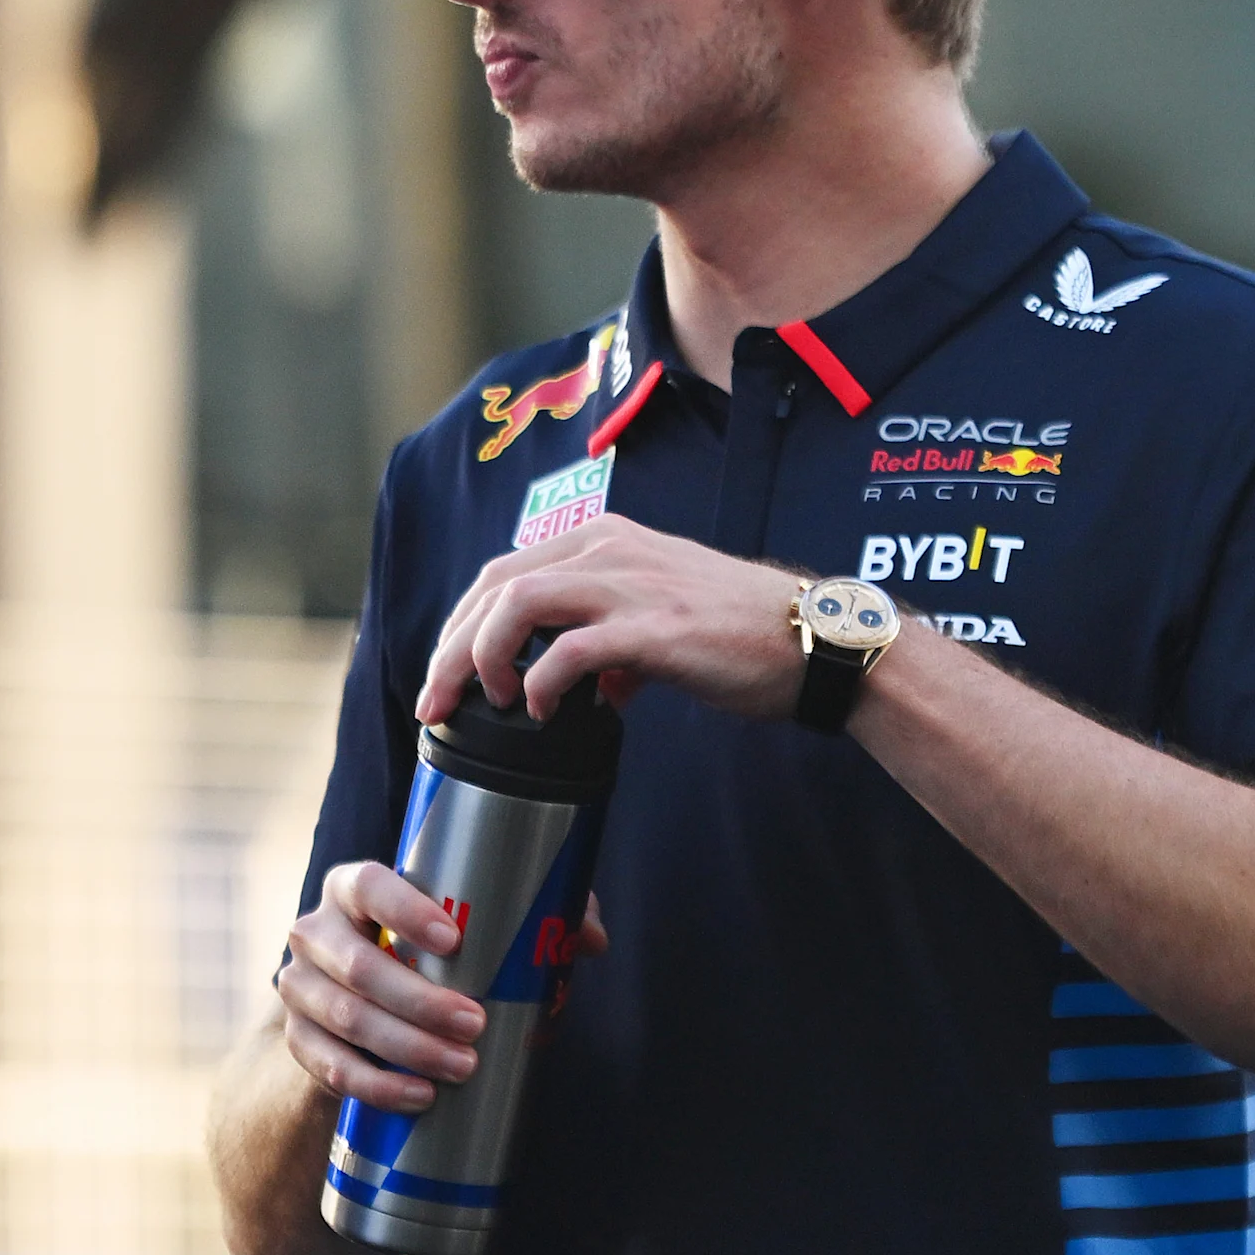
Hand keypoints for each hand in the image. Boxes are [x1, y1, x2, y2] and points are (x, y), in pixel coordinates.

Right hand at [276, 865, 613, 1113]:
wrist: (363, 996)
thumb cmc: (428, 950)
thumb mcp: (473, 922)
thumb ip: (533, 915)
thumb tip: (589, 937)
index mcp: (352, 887)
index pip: (367, 885)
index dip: (404, 909)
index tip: (453, 939)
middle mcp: (315, 931)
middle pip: (358, 966)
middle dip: (420, 1001)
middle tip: (475, 1025)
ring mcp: (298, 986)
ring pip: (345, 1018)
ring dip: (405, 1048)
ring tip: (462, 1067)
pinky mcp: (297, 1038)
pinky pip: (327, 1066)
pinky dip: (374, 1085)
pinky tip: (419, 1096)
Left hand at [415, 514, 808, 727]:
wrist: (816, 642)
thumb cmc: (743, 634)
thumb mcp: (662, 617)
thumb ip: (614, 640)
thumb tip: (586, 687)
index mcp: (604, 541)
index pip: (502, 572)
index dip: (461, 625)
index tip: (445, 676)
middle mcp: (610, 549)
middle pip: (494, 586)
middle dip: (451, 649)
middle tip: (437, 702)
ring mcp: (630, 585)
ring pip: (517, 605)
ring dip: (485, 659)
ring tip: (492, 703)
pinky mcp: (653, 628)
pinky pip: (568, 651)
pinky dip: (541, 684)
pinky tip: (543, 714)